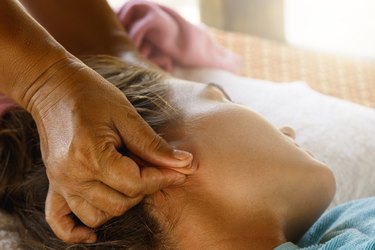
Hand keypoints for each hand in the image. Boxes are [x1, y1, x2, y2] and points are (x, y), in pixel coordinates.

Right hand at [29, 57, 192, 242]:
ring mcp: (60, 182)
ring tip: (130, 180)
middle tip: (156, 168)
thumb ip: (153, 144)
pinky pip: (60, 221)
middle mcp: (73, 176)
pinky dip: (76, 232)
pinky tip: (93, 232)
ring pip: (98, 215)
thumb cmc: (91, 94)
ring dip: (121, 203)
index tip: (180, 170)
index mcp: (91, 156)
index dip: (162, 178)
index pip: (136, 184)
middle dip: (146, 188)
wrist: (51, 85)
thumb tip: (185, 163)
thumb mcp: (126, 114)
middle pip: (120, 203)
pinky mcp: (54, 183)